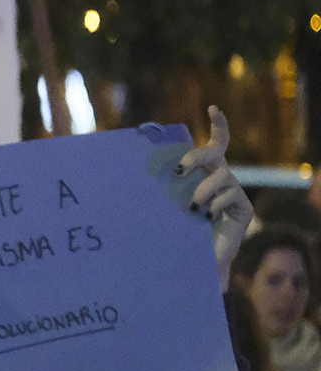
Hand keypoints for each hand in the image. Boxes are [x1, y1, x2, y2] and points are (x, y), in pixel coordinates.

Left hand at [177, 106, 250, 292]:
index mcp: (204, 174)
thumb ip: (159, 186)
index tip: (213, 107)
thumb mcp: (164, 205)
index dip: (219, 125)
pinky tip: (207, 218)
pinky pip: (230, 196)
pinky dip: (215, 205)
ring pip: (221, 176)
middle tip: (179, 171)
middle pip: (215, 153)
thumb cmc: (173, 232)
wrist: (193, 262)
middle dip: (196, 156)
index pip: (216, 144)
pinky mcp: (244, 208)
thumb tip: (128, 167)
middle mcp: (221, 178)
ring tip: (192, 208)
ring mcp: (234, 192)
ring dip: (201, 190)